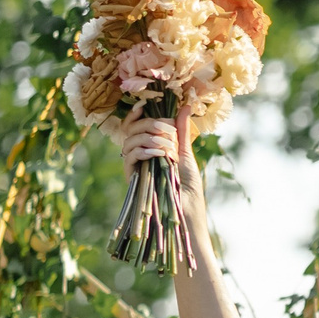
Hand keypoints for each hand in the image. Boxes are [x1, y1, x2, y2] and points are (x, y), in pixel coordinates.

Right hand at [116, 110, 215, 261]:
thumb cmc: (189, 188)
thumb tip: (186, 106)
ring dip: (150, 138)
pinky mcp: (133, 179)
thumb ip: (182, 131)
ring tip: (168, 147)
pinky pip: (129, 157)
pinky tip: (158, 154)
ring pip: (129, 141)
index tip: (144, 105)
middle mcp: (139, 156)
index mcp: (150, 148)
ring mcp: (135, 167)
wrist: (187, 212)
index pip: (135, 125)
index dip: (136, 114)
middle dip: (150, 124)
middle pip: (131, 129)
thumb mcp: (186, 154)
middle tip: (168, 131)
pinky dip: (143, 150)